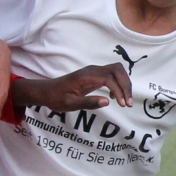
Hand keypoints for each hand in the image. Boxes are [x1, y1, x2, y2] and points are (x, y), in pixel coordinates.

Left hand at [13, 63, 130, 112]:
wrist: (47, 91)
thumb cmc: (56, 98)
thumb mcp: (70, 104)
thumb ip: (88, 103)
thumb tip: (107, 101)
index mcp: (86, 76)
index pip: (109, 79)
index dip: (119, 91)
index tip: (122, 104)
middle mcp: (92, 70)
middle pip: (117, 70)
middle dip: (126, 85)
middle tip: (128, 103)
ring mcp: (94, 71)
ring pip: (116, 71)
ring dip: (124, 84)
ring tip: (125, 101)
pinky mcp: (94, 75)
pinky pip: (112, 75)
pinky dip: (118, 84)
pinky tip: (115, 97)